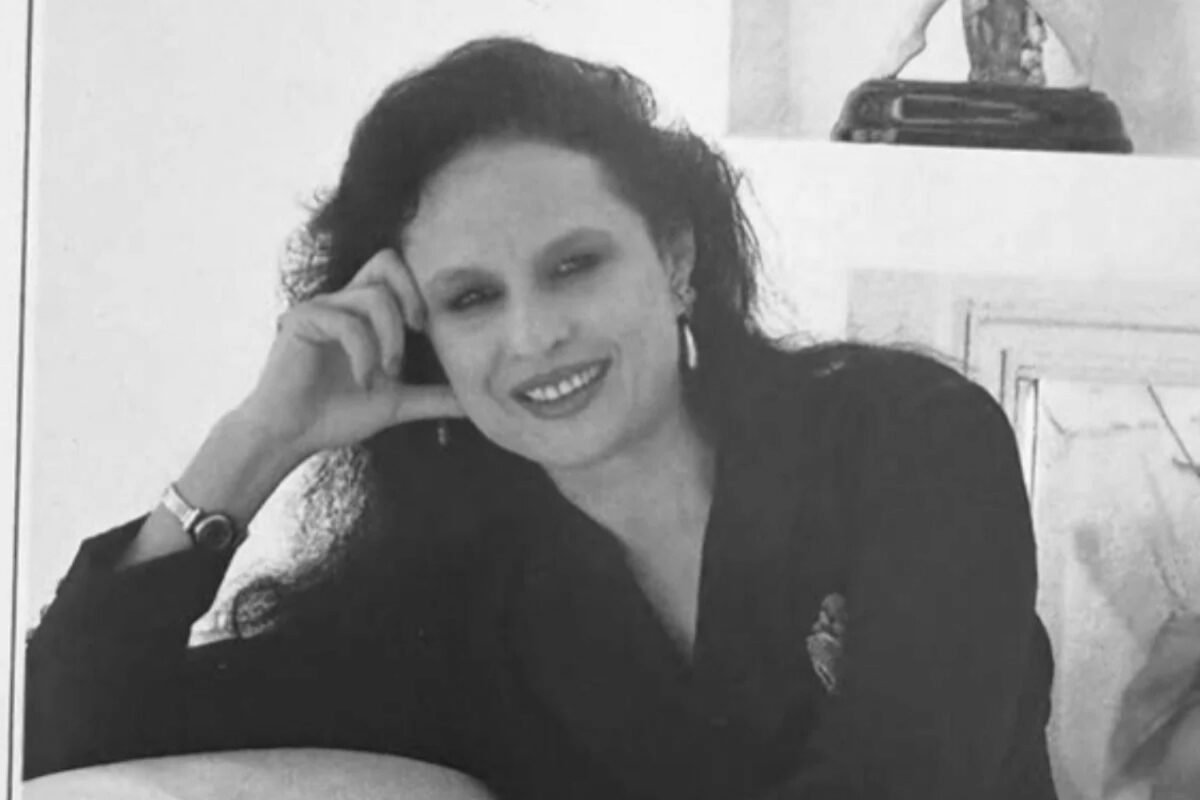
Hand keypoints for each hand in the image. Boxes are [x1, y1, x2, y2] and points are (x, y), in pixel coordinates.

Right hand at [235, 249, 464, 459]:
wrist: (292, 436)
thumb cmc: (337, 415)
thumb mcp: (397, 403)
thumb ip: (434, 397)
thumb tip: (476, 403)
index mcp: (364, 313)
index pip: (396, 271)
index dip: (420, 290)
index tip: (428, 332)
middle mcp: (343, 302)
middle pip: (387, 261)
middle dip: (412, 295)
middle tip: (419, 332)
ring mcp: (321, 308)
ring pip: (374, 296)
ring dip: (390, 338)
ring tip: (387, 374)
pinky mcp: (302, 320)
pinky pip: (348, 323)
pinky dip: (364, 353)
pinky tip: (363, 380)